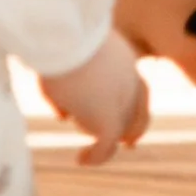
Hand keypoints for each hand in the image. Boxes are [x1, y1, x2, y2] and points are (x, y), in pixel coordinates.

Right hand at [37, 31, 148, 166]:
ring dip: (101, 136)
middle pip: (139, 108)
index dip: (135, 104)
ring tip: (84, 142)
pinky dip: (97, 156)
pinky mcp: (109, 118)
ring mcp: (122, 98)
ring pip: (119, 126)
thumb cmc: (56, 37)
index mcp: (124, 57)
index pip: (138, 86)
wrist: (63, 35)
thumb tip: (65, 114)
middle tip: (130, 145)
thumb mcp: (66, 56)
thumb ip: (70, 83)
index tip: (129, 115)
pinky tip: (82, 160)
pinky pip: (107, 144)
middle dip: (134, 127)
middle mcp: (129, 78)